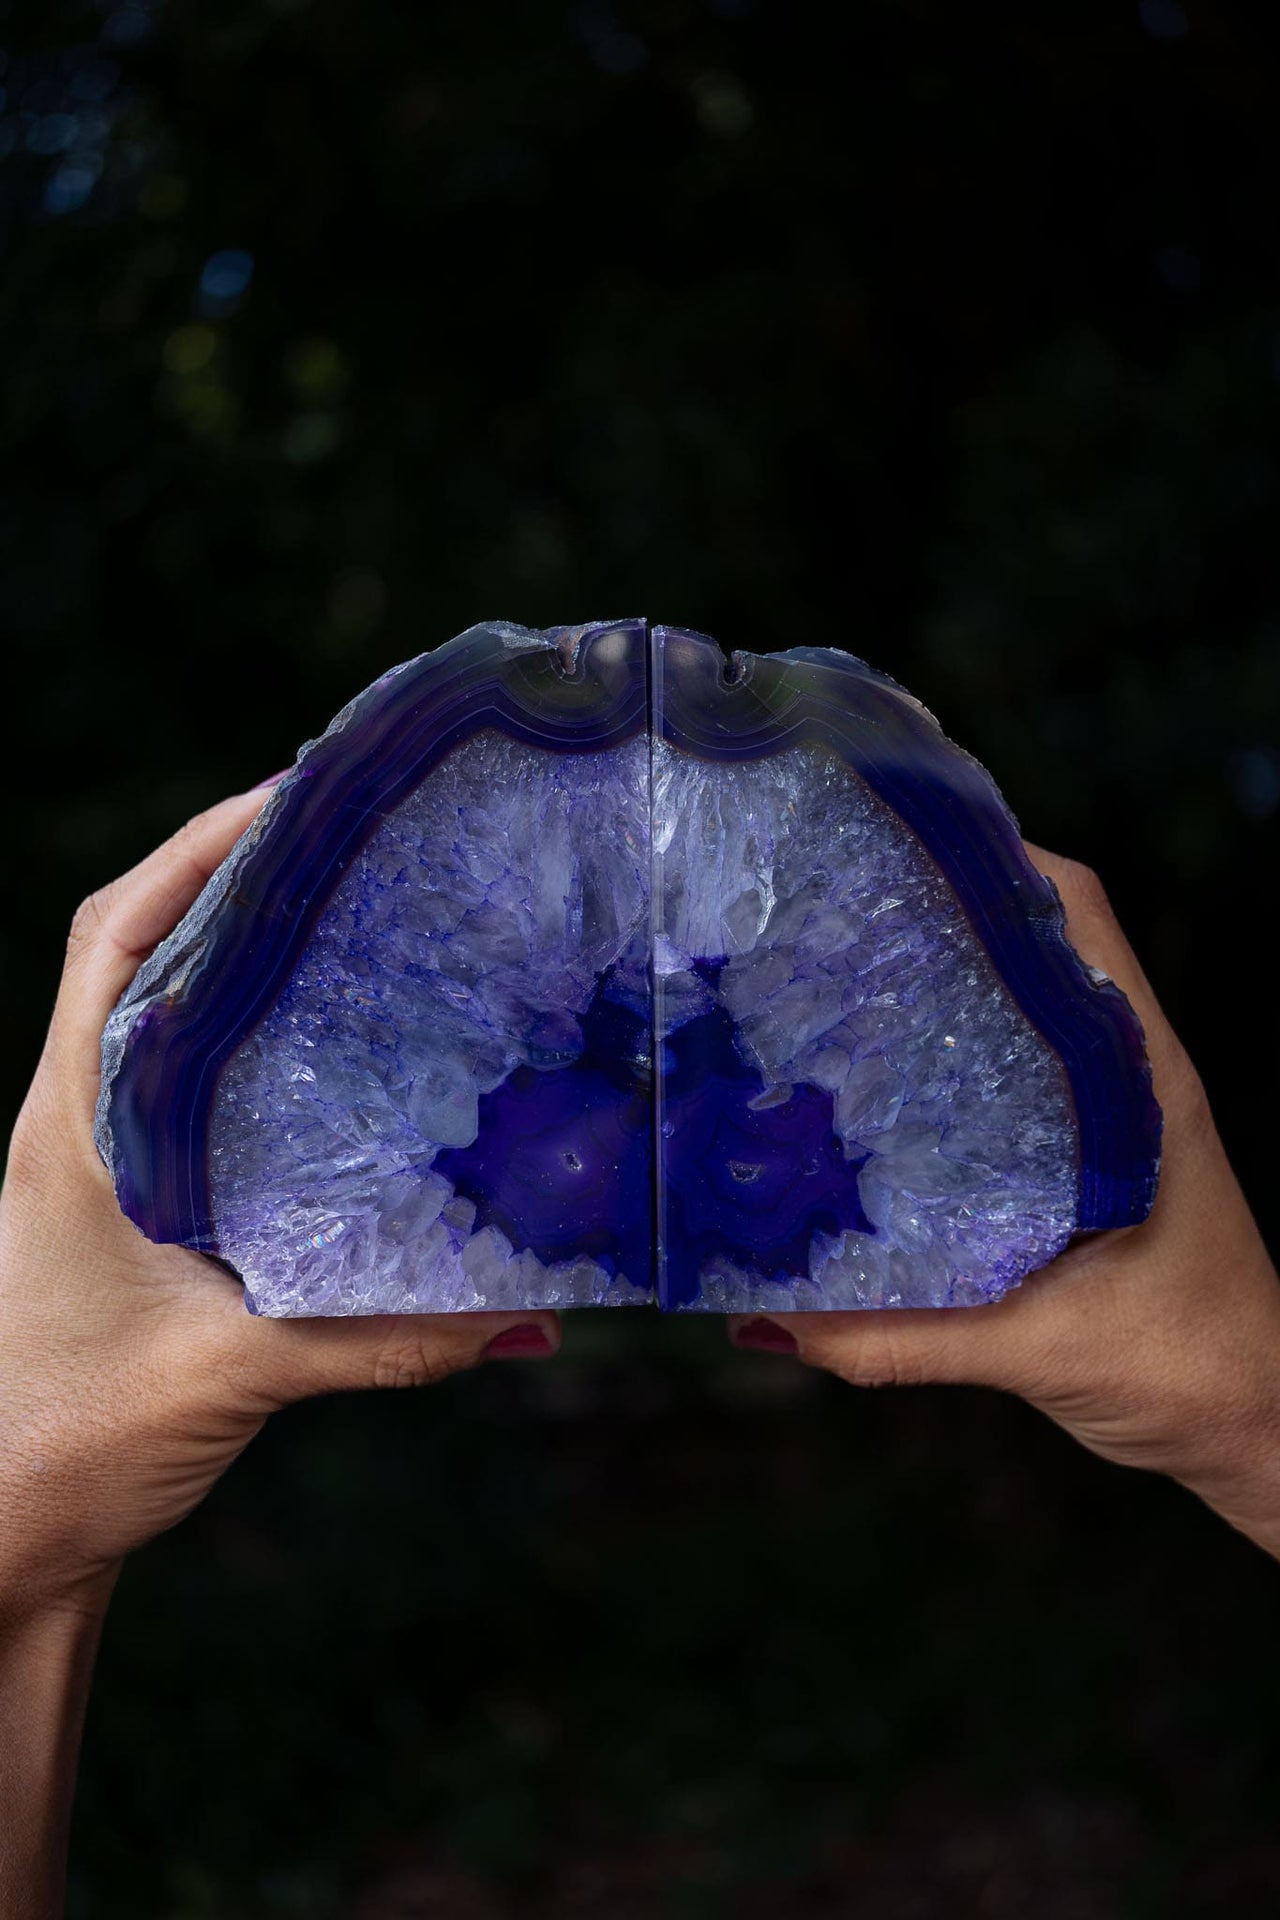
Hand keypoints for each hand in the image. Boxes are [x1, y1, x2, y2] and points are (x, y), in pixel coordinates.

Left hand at [0, 788, 561, 1623]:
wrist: (2, 1534)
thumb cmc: (71, 1442)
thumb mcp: (233, 1373)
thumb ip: (383, 1338)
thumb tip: (532, 1318)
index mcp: (71, 1122)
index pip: (115, 936)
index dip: (196, 850)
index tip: (294, 797)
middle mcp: (76, 1118)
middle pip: (143, 948)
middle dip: (236, 878)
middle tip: (355, 841)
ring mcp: (99, 1157)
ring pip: (164, 1013)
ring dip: (240, 953)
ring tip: (353, 915)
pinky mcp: (131, 1201)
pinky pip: (190, 1086)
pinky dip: (251, 1041)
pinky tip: (335, 1054)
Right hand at [729, 848, 1279, 1559]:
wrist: (1257, 1434)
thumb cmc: (1194, 1371)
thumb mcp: (1042, 1349)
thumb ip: (900, 1336)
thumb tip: (763, 1320)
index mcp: (1142, 1081)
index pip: (1079, 918)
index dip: (995, 861)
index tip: (893, 845)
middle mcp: (1122, 1082)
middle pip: (1028, 957)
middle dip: (931, 927)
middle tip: (816, 923)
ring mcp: (1101, 1124)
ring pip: (1010, 1026)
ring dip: (930, 1005)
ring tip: (816, 997)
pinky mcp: (1074, 1173)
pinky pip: (999, 1099)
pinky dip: (937, 1085)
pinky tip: (858, 1112)